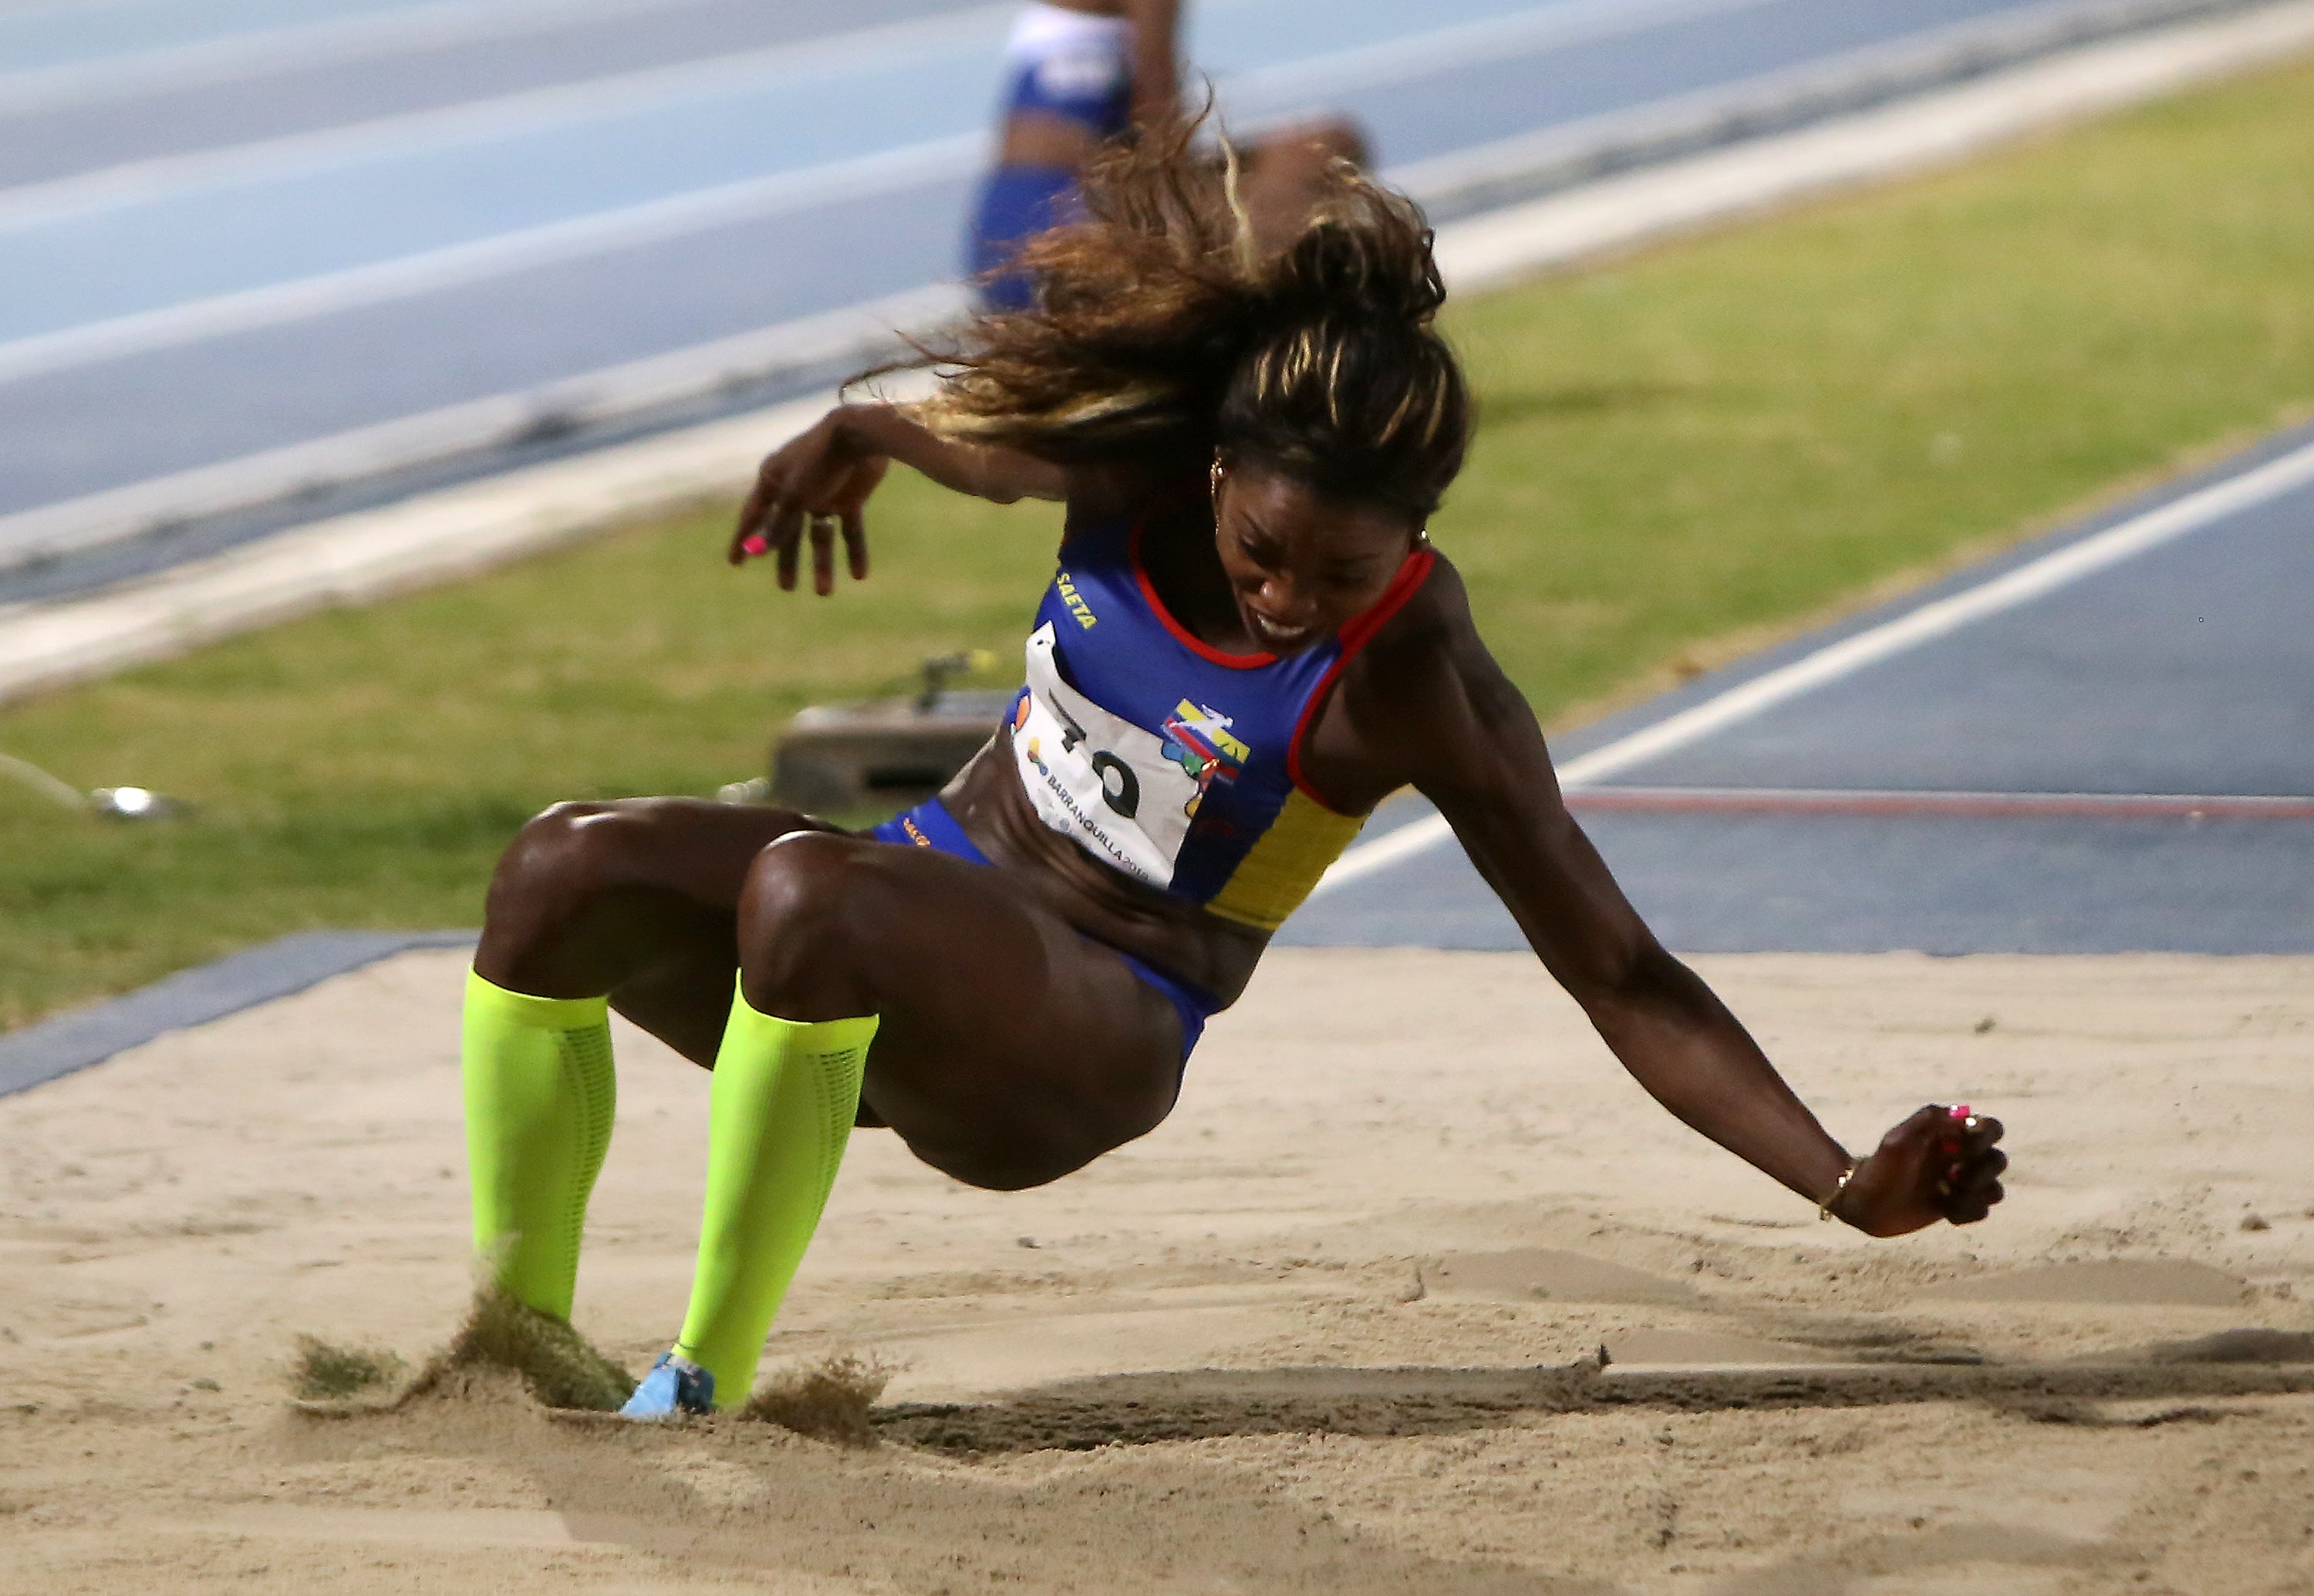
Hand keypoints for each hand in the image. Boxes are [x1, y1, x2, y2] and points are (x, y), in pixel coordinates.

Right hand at [730, 410, 889, 592]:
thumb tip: (755, 552)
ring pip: (819, 534)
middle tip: (787, 588)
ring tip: (823, 593)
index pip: (752, 515)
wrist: (860, 435)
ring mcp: (823, 492)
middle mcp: (795, 487)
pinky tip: (858, 576)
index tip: (734, 563)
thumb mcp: (794, 497)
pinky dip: (853, 551)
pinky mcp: (850, 496)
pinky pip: (850, 529)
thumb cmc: (818, 461)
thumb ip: (777, 525)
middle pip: (787, 531)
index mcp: (773, 480)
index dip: (743, 540)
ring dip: (821, 563)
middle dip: (787, 559)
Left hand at [1833, 1104, 2006, 1236]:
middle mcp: (1960, 1156)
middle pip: (1997, 1160)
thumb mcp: (1898, 1140)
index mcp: (1950, 1134)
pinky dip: (1969, 1211)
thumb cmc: (1880, 1167)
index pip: (1990, 1128)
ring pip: (1994, 1189)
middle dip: (1982, 1170)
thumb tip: (1964, 1114)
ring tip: (1949, 1196)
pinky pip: (1981, 1210)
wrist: (1865, 1203)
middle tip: (1953, 1176)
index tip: (1962, 1148)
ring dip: (1977, 1194)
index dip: (1985, 1137)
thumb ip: (1929, 1121)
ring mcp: (1960, 1183)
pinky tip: (1946, 1212)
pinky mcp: (1957, 1206)